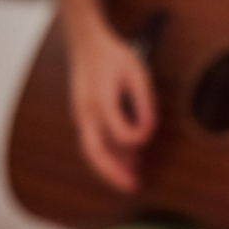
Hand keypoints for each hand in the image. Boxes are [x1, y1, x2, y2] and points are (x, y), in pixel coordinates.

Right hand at [65, 15, 156, 191]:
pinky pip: (91, 141)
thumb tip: (147, 133)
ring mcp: (80, 114)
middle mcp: (85, 111)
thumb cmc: (114, 55)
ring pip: (91, 151)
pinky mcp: (81, 115)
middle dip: (113, 173)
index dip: (138, 138)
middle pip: (95, 152)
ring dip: (110, 168)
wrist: (85, 41)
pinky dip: (107, 155)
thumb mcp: (138, 72)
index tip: (148, 134)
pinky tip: (125, 161)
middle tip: (132, 187)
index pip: (120, 134)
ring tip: (132, 180)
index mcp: (101, 100)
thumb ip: (144, 103)